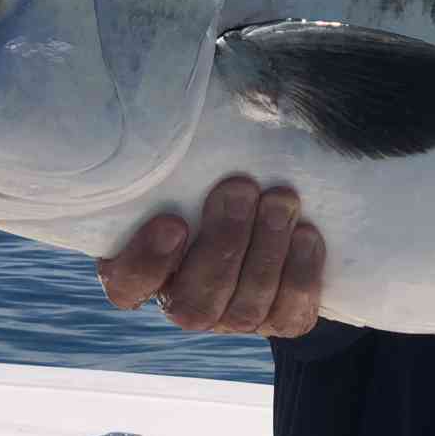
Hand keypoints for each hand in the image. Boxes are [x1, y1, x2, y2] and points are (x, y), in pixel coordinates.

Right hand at [96, 177, 323, 335]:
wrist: (268, 199)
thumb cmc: (209, 173)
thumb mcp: (185, 165)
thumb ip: (175, 160)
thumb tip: (182, 115)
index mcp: (141, 268)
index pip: (127, 287)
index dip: (147, 263)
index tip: (173, 222)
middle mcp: (184, 301)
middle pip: (194, 303)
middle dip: (224, 242)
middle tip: (241, 187)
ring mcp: (231, 317)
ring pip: (244, 310)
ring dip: (267, 252)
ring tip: (281, 200)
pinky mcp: (277, 320)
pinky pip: (288, 316)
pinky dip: (300, 275)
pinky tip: (306, 234)